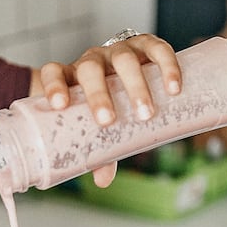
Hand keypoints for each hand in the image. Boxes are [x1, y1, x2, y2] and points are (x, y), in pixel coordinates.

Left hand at [33, 32, 181, 186]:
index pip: (53, 72)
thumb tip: (102, 181)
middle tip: (108, 121)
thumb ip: (100, 151)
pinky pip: (157, 49)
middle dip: (98, 95)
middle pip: (90, 69)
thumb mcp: (101, 126)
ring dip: (134, 85)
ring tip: (145, 112)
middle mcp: (94, 60)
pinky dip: (166, 66)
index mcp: (73, 76)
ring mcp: (120, 50)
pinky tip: (173, 87)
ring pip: (124, 59)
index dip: (53, 86)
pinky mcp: (147, 45)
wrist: (133, 73)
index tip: (59, 106)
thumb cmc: (110, 104)